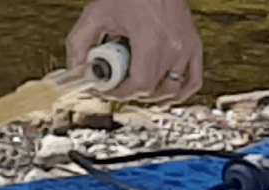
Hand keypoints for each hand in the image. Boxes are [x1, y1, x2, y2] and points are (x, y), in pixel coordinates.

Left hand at [66, 0, 202, 105]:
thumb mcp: (96, 14)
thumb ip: (78, 44)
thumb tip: (75, 72)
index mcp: (150, 38)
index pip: (139, 85)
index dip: (119, 94)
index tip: (106, 90)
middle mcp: (173, 45)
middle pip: (152, 90)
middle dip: (129, 93)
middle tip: (114, 84)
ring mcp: (186, 46)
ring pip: (172, 90)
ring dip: (152, 96)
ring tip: (134, 85)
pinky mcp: (193, 45)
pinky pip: (193, 81)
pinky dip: (179, 93)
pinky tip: (162, 91)